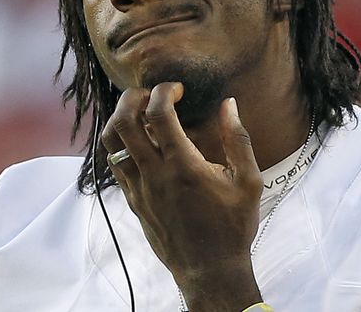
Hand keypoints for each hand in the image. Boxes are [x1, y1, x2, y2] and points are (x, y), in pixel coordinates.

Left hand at [100, 83, 263, 311]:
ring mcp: (139, 189)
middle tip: (152, 94)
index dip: (164, 91)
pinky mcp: (134, 201)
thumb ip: (238, 139)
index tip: (178, 89)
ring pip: (111, 143)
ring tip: (140, 113)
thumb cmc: (233, 227)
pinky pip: (115, 164)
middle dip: (133, 97)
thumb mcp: (249, 182)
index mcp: (183, 166)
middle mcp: (154, 175)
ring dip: (121, 119)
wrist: (210, 270)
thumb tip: (229, 105)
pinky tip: (141, 141)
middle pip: (123, 122)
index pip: (158, 114)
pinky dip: (121, 144)